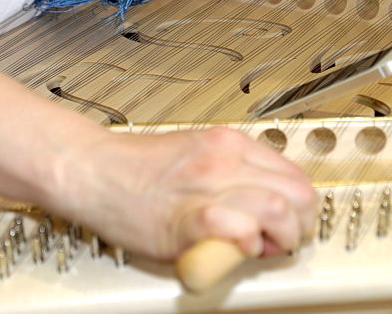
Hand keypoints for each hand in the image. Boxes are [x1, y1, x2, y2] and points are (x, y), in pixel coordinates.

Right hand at [57, 126, 316, 260]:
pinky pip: (241, 229)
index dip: (298, 206)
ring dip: (279, 237)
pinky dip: (245, 244)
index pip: (294, 174)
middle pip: (298, 192)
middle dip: (298, 224)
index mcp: (229, 144)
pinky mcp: (190, 217)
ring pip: (280, 209)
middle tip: (277, 240)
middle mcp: (225, 160)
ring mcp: (209, 186)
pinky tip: (230, 248)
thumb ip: (232, 171)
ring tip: (256, 247)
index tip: (285, 221)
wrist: (93, 171)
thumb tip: (262, 200)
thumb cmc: (135, 168)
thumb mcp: (196, 152)